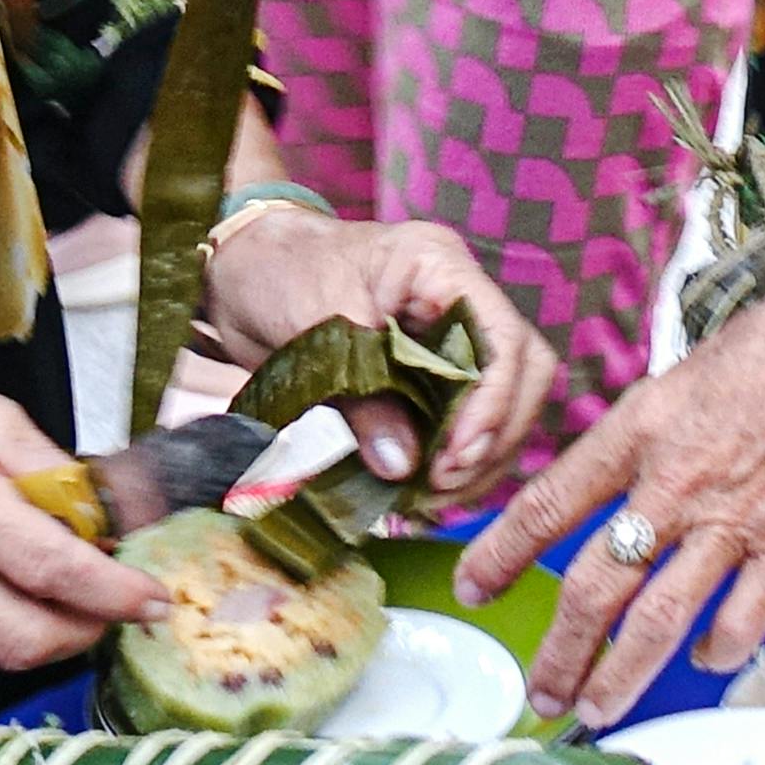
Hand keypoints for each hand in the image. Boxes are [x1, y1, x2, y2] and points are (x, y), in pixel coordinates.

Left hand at [199, 209, 556, 510]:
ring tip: (437, 497)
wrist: (241, 276)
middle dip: (495, 435)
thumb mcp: (315, 326)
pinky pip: (466, 417)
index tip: (458, 457)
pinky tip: (429, 490)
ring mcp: (449, 337)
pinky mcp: (431, 373)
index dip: (494, 402)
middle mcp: (460, 301)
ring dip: (482, 455)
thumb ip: (362, 395)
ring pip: (506, 400)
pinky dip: (455, 457)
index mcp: (441, 268)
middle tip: (447, 484)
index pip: (504, 337)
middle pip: (523, 371)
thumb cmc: (276, 273)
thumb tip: (403, 466)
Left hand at [453, 242, 764, 720]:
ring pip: (658, 620)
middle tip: (540, 691)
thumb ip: (646, 435)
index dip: (501, 552)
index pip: (550, 501)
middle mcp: (674, 482)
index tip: (472, 587)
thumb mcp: (686, 375)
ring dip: (621, 675)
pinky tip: (706, 661)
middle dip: (560, 649)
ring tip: (597, 709)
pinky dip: (717, 649)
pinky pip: (741, 619)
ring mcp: (732, 520)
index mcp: (640, 428)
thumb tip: (612, 482)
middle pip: (594, 584)